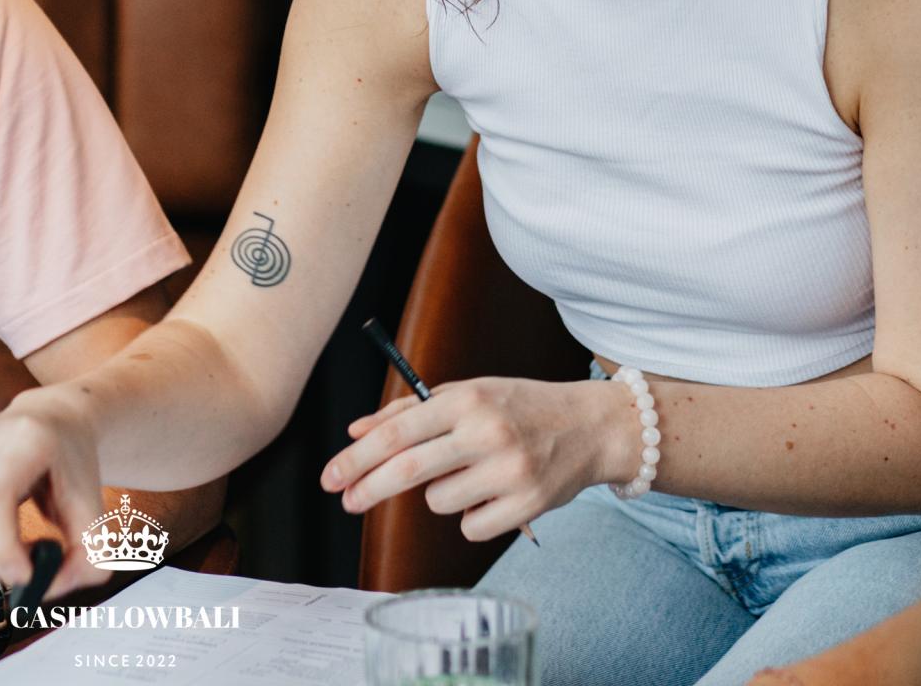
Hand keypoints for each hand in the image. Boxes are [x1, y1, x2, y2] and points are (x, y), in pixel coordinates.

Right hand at [0, 388, 105, 598]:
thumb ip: (88, 558)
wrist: (56, 424)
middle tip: (36, 561)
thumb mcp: (94, 510)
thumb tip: (50, 588)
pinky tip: (4, 525)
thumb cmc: (74, 466)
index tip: (27, 576)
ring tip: (23, 536)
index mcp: (28, 437)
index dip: (4, 546)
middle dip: (5, 558)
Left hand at [321, 376, 631, 540]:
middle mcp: (486, 433)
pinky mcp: (529, 505)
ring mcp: (509, 471)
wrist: (590, 426)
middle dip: (367, 489)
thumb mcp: (467, 394)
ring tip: (470, 474)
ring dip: (439, 495)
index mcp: (465, 400)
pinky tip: (493, 495)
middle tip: (345, 501)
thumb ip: (409, 412)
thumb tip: (357, 431)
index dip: (356, 459)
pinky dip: (472, 516)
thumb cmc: (519, 407)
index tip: (330, 477)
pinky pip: (471, 527)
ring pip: (437, 502)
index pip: (396, 432)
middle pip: (407, 471)